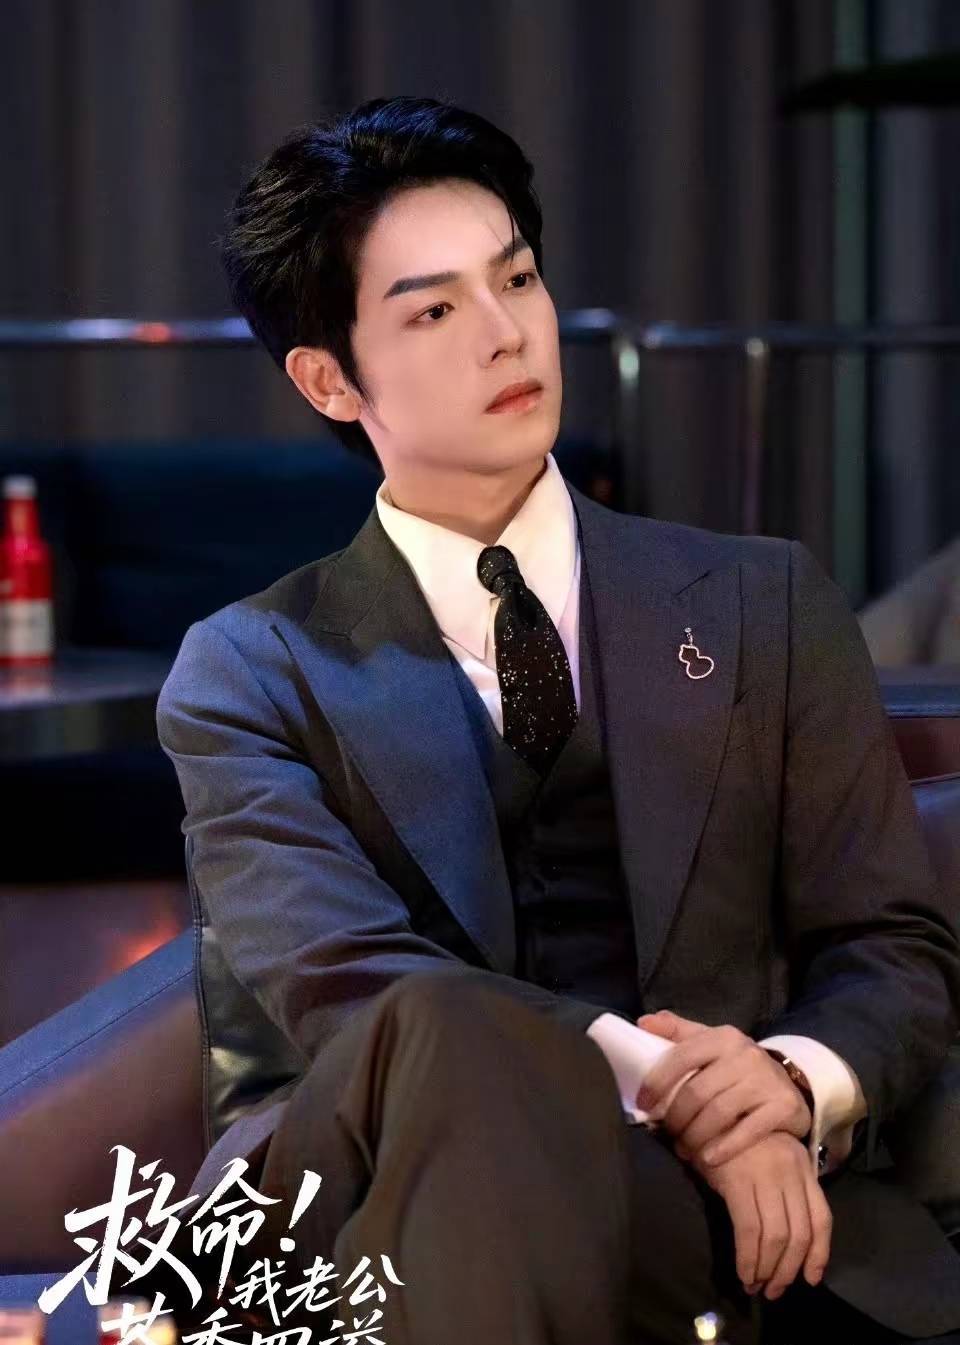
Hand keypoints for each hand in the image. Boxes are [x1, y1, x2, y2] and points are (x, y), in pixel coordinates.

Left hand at [636, 1011, 811, 1165]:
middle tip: (668, 1134)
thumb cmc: (736, 1065)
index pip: (681, 1057)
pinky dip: (725, 1147)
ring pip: (719, 1113)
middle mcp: (745, 1054)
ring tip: (684, 1149)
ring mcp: (766, 1080)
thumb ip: (677, 1031)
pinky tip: (709, 1159)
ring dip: (695, 1136)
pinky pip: (748, 1131)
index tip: (643, 1105)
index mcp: (723, 1037)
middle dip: (676, 1117)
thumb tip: (643, 1023)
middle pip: (697, 1092)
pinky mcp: (784, 1106)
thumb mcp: (710, 1043)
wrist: (789, 1083)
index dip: (657, 1083)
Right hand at [690, 1130, 831, 1300]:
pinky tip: (744, 1272)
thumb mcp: (771, 1160)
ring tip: (757, 1286)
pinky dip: (748, 1258)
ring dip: (768, 1269)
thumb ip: (784, 1190)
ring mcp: (765, 1176)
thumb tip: (787, 1241)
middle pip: (799, 1233)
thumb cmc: (738, 1139)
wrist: (709, 1111)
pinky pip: (749, 1230)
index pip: (822, 1219)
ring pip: (776, 1236)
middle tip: (775, 1290)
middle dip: (788, 1270)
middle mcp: (789, 1172)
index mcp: (803, 1167)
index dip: (819, 1254)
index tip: (810, 1279)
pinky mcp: (738, 1181)